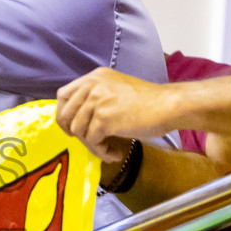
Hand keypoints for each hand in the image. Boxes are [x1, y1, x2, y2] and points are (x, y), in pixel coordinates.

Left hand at [55, 69, 175, 158]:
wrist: (168, 105)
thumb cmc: (148, 101)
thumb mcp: (116, 88)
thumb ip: (97, 97)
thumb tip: (80, 119)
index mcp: (94, 77)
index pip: (63, 95)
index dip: (63, 114)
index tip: (70, 127)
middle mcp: (92, 86)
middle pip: (65, 115)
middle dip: (74, 133)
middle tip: (88, 141)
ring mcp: (97, 102)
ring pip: (78, 131)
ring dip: (92, 145)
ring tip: (107, 148)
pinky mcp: (104, 119)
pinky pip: (92, 142)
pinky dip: (101, 151)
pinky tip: (114, 152)